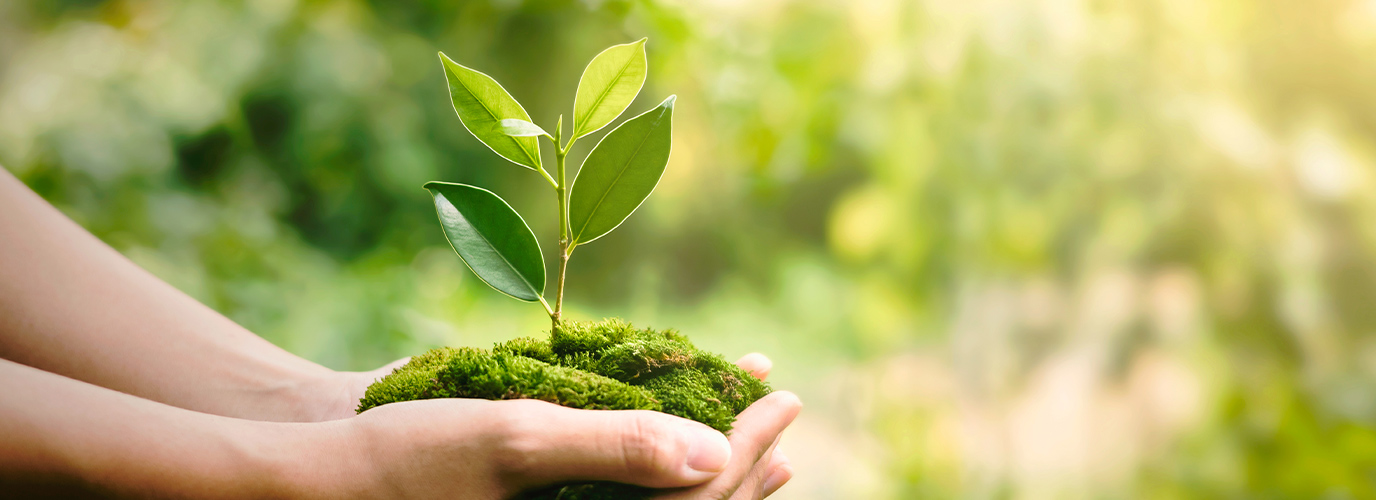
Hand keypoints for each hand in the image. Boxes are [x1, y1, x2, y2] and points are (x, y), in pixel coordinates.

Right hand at [301, 354, 798, 498]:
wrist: (323, 473)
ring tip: (761, 431)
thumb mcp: (515, 440)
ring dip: (716, 463)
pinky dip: (660, 457)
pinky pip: (621, 489)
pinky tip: (680, 430)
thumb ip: (616, 449)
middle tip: (787, 405)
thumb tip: (714, 455)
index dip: (748, 450)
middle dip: (748, 460)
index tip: (780, 394)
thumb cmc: (411, 459)